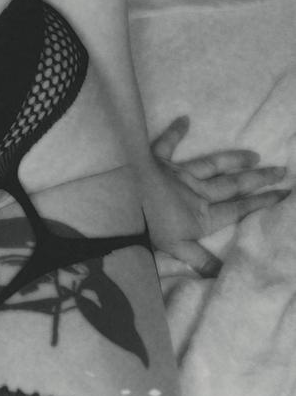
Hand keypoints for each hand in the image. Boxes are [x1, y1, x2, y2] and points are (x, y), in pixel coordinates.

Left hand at [143, 114, 290, 276]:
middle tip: (282, 170)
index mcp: (202, 215)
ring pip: (211, 164)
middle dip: (259, 178)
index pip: (239, 208)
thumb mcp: (176, 251)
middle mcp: (195, 192)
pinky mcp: (155, 161)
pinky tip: (185, 119)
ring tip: (254, 154)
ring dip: (232, 158)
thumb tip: (225, 277)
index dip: (263, 202)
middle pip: (233, 184)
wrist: (117, 208)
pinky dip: (175, 131)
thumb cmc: (146, 231)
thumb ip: (202, 261)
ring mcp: (177, 174)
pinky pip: (166, 144)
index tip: (284, 194)